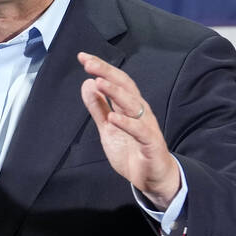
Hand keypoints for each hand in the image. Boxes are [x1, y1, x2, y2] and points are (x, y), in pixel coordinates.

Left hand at [78, 51, 180, 208]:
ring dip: (116, 93)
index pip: (116, 81)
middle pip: (125, 86)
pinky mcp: (151, 143)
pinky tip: (113, 117)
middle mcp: (139, 111)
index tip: (83, 57)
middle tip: (89, 63)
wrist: (152, 178)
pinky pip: (139, 131)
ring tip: (99, 82)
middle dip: (107, 73)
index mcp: (129, 106)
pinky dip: (127, 123)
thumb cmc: (132, 150)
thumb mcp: (108, 128)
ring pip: (133, 104)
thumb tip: (87, 84)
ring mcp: (146, 126)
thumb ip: (98, 107)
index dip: (101, 68)